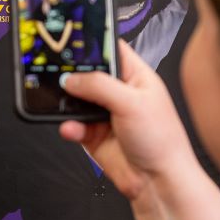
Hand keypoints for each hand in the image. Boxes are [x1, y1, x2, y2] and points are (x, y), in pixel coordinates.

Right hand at [58, 41, 194, 203]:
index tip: (71, 38)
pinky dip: (69, 126)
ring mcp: (105, 114)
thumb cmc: (162, 140)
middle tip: (58, 74)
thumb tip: (72, 79)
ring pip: (76, 100)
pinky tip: (72, 128)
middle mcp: (119, 93)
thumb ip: (100, 86)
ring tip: (63, 104)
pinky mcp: (94, 136)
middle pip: (88, 74)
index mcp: (135, 76)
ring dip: (68, 103)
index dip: (93, 43)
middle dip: (73, 75)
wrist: (158, 182)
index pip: (111, 49)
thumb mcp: (132, 103)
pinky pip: (74, 125)